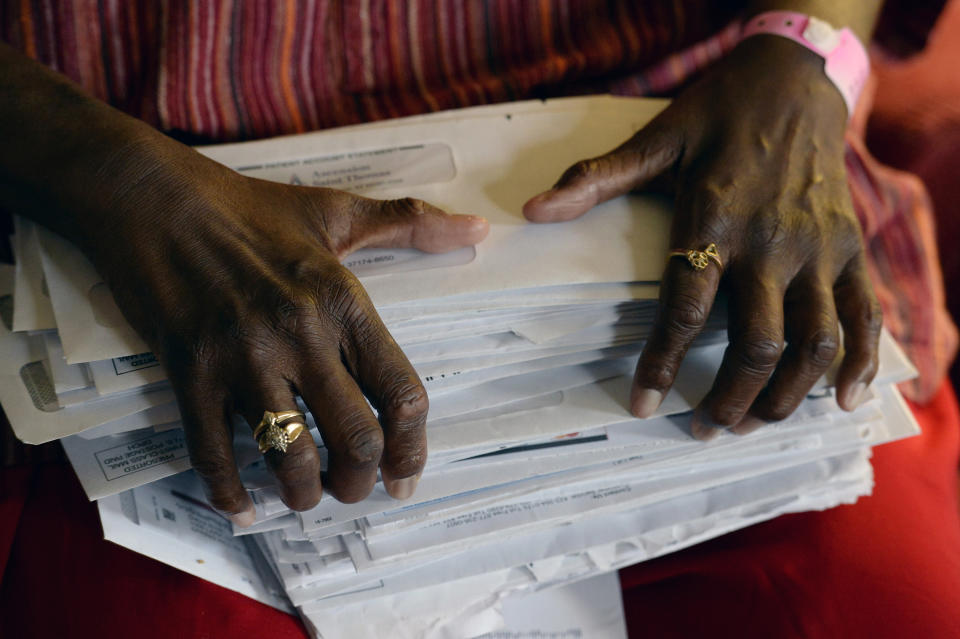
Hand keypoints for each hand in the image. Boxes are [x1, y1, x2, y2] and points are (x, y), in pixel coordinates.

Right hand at [84, 142, 487, 522]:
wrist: (153, 199)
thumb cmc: (249, 208)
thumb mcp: (337, 210)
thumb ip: (410, 224)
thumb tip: (476, 229)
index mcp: (343, 301)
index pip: (401, 393)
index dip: (413, 449)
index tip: (407, 476)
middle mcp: (300, 334)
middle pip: (356, 439)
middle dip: (361, 482)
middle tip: (354, 489)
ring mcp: (241, 357)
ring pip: (290, 456)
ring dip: (304, 493)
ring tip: (306, 495)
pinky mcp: (188, 372)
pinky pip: (212, 453)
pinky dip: (230, 493)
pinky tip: (243, 508)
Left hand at [523, 36, 880, 438]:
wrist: (794, 79)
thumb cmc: (716, 112)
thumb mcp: (655, 139)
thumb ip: (597, 179)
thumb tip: (534, 209)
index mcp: (712, 220)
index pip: (683, 311)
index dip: (661, 367)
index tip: (641, 405)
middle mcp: (770, 242)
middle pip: (755, 343)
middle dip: (729, 398)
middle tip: (704, 428)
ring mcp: (818, 249)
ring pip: (813, 342)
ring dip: (785, 395)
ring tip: (752, 423)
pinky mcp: (852, 248)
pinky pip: (867, 316)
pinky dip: (862, 364)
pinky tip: (843, 402)